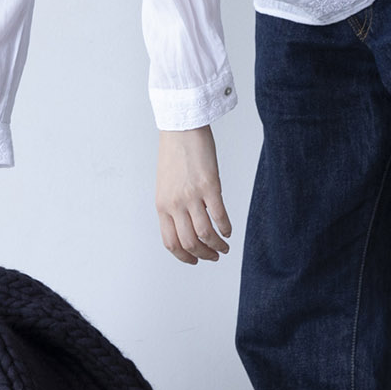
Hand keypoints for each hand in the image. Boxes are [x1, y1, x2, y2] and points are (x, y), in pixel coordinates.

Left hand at [156, 125, 231, 264]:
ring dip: (217, 246)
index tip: (195, 260)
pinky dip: (225, 228)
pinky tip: (228, 230)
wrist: (181, 128)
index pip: (171, 242)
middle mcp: (175, 204)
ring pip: (205, 234)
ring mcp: (192, 196)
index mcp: (162, 205)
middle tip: (214, 256)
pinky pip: (219, 216)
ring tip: (224, 247)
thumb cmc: (174, 154)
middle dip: (203, 255)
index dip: (184, 257)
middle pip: (189, 243)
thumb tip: (187, 227)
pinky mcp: (209, 186)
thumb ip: (173, 207)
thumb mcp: (165, 185)